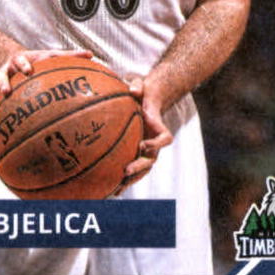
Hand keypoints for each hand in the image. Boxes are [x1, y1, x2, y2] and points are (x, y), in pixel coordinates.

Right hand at [0, 48, 92, 137]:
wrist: (12, 59)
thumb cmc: (36, 60)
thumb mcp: (50, 55)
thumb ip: (69, 55)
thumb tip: (91, 54)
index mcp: (21, 60)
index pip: (22, 60)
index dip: (24, 64)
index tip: (28, 70)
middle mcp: (7, 70)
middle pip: (2, 75)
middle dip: (3, 82)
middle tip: (6, 90)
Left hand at [114, 76, 172, 194]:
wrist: (145, 100)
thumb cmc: (142, 91)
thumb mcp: (140, 84)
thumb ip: (138, 85)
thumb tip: (133, 91)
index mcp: (157, 127)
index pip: (164, 138)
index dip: (156, 143)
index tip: (143, 144)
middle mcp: (154, 141)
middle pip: (152, 159)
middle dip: (140, 167)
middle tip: (126, 171)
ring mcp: (146, 149)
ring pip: (143, 169)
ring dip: (132, 179)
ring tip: (117, 189)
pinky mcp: (137, 153)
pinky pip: (133, 169)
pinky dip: (124, 180)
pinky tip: (110, 189)